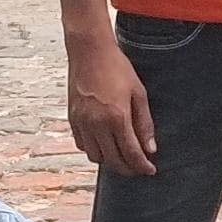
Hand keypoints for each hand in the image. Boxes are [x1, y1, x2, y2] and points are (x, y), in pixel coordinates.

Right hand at [66, 32, 156, 176]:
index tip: (150, 170)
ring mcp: (82, 122)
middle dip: (128, 169)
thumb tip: (149, 148)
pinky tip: (105, 144)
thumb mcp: (138, 93)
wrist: (89, 51)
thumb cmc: (116, 68)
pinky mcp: (72, 119)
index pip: (131, 153)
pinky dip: (94, 150)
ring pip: (96, 157)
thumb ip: (144, 123)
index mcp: (116, 118)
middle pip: (113, 161)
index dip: (142, 166)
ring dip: (110, 160)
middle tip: (138, 168)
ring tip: (122, 155)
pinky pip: (83, 145)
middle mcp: (97, 124)